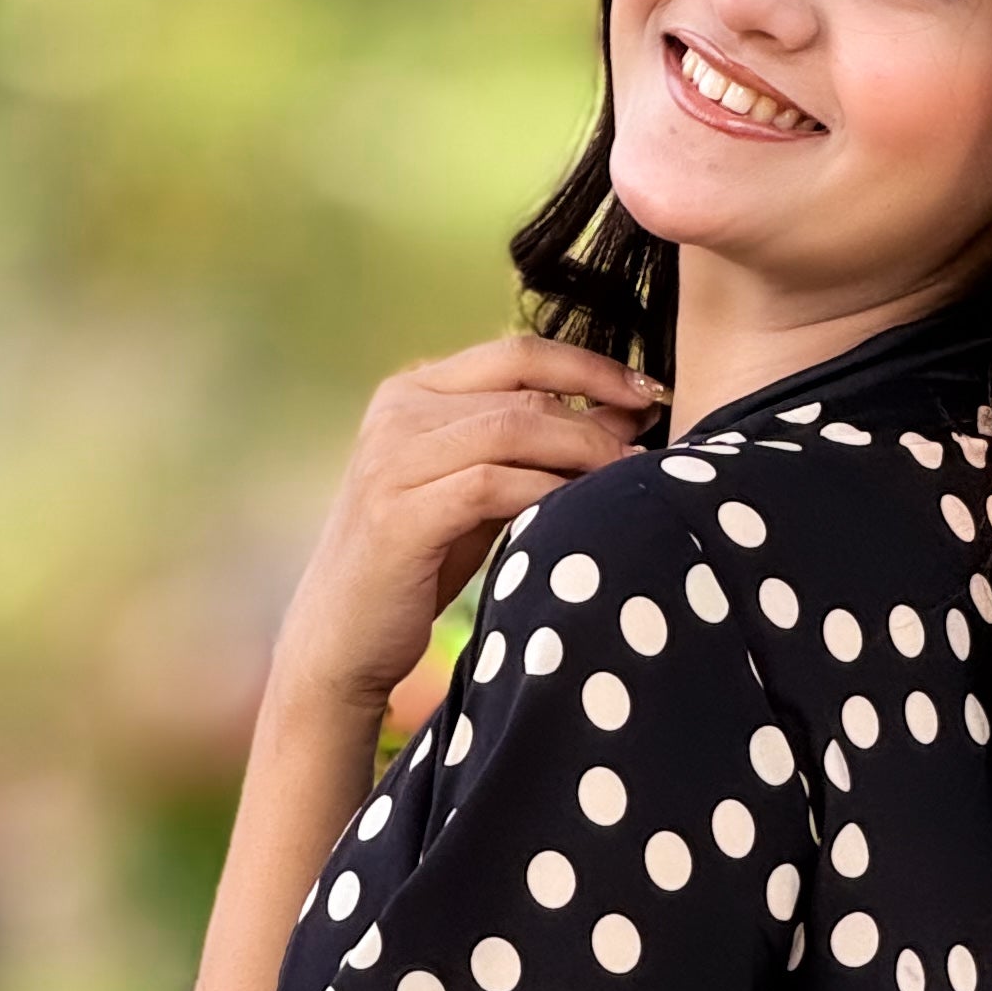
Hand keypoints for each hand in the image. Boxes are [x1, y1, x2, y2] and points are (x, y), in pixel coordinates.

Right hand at [266, 335, 662, 731]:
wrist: (340, 637)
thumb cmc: (418, 563)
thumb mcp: (484, 492)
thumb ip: (540, 448)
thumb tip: (627, 412)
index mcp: (413, 391)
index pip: (517, 353)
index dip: (590, 367)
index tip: (648, 392)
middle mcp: (397, 411)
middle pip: (523, 389)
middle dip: (599, 412)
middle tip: (651, 441)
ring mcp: (392, 458)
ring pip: (513, 428)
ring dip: (583, 451)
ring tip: (628, 476)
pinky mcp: (399, 512)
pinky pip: (493, 485)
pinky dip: (548, 492)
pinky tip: (581, 512)